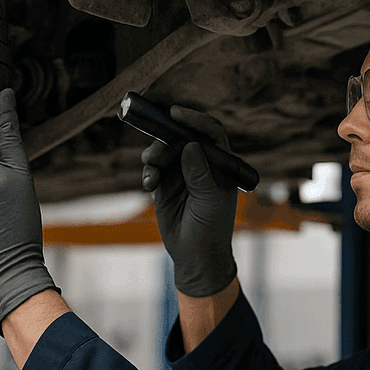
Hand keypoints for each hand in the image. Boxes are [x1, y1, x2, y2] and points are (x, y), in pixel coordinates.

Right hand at [141, 105, 237, 297]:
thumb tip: (190, 146)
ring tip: (151, 168)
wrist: (195, 255)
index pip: (210, 133)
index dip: (195, 120)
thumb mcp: (209, 200)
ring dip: (155, 155)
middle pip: (182, 137)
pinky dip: (149, 172)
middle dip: (167, 138)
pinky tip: (149, 184)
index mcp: (220, 164)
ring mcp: (182, 173)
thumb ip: (199, 174)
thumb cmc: (212, 228)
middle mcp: (201, 164)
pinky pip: (153, 169)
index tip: (176, 114)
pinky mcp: (165, 185)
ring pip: (164, 151)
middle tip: (157, 147)